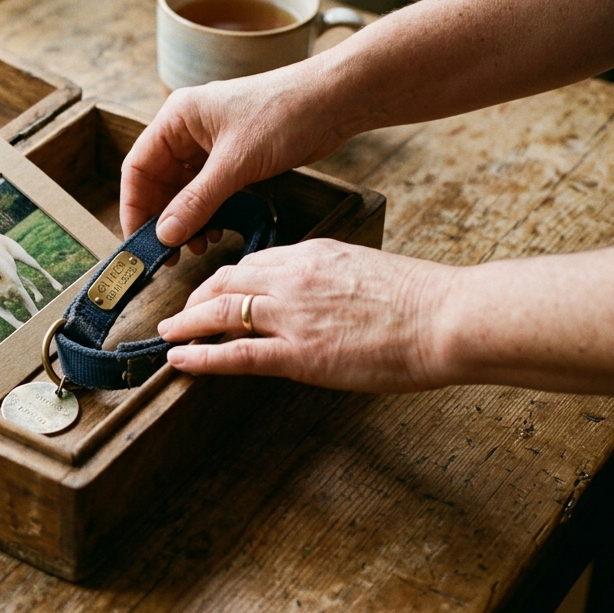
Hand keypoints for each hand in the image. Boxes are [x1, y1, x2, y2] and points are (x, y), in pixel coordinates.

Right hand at [120, 62, 348, 248]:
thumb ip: (197, 201)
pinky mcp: (232, 156)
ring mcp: (210, 143)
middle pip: (158, 182)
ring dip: (187, 220)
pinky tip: (216, 231)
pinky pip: (207, 190)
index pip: (138, 168)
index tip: (140, 242)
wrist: (332, 101)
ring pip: (183, 190)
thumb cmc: (283, 114)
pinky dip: (208, 212)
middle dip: (164, 219)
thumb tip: (165, 235)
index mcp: (177, 118)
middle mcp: (187, 129)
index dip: (135, 207)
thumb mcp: (235, 163)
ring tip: (199, 245)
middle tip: (171, 254)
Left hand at [157, 239, 453, 392]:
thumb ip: (330, 279)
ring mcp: (292, 315)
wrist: (446, 317)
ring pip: (220, 314)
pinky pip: (235, 353)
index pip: (252, 263)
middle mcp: (292, 278)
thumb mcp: (365, 269)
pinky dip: (201, 356)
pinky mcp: (299, 353)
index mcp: (311, 253)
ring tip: (167, 335)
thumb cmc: (420, 300)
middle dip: (195, 298)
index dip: (223, 280)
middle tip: (179, 313)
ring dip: (186, 324)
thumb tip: (317, 296)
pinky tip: (180, 359)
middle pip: (225, 282)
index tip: (212, 292)